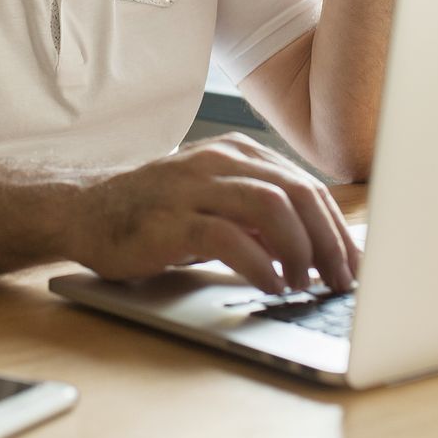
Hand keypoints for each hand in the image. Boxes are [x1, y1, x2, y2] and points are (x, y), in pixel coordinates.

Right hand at [69, 132, 359, 293]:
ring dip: (300, 250)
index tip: (353, 264)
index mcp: (237, 153)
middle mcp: (219, 162)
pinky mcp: (171, 220)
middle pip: (297, 193)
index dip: (336, 228)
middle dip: (328, 241)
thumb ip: (260, 213)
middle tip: (340, 281)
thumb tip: (319, 246)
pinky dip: (259, 264)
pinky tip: (270, 284)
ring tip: (305, 283)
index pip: (305, 186)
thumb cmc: (155, 212)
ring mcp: (194, 188)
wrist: (85, 210)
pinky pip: (228, 237)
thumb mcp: (215, 201)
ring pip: (271, 207)